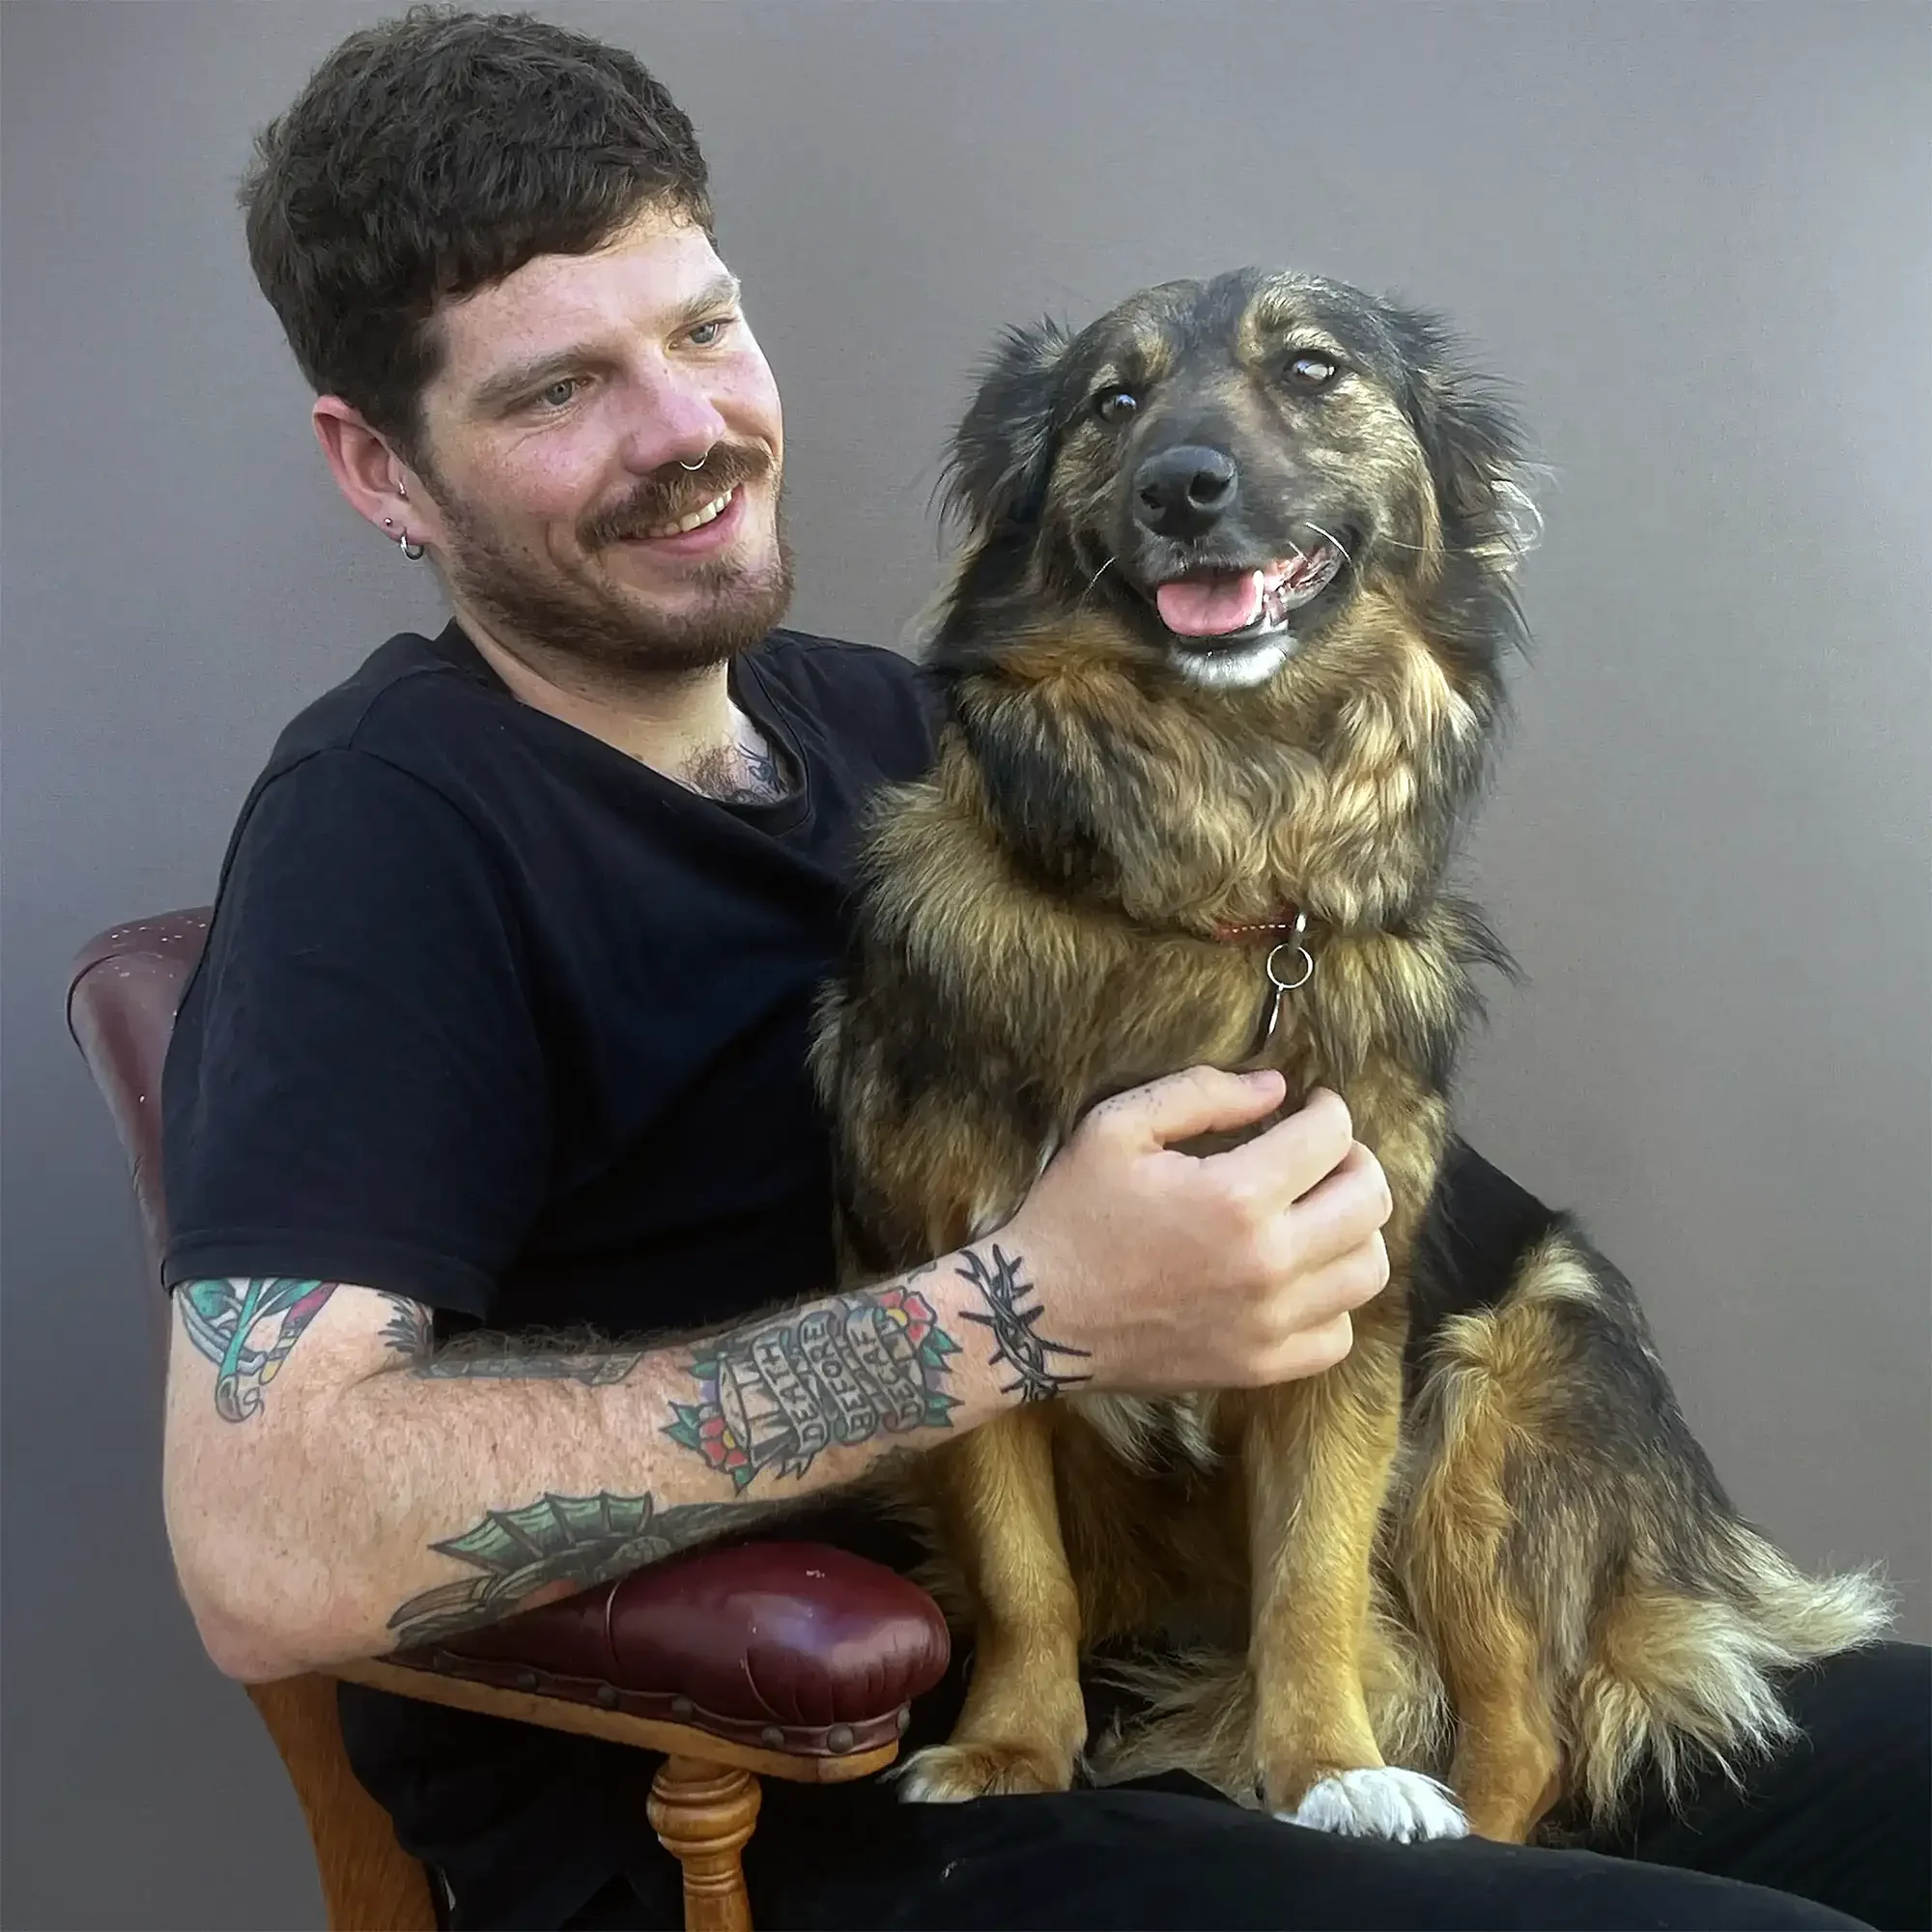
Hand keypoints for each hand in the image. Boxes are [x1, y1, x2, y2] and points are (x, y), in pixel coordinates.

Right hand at [999, 1069, 1392, 1391]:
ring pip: (1367, 1269)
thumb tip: (1277, 1088)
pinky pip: (1338, 1334)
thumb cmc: (1071, 1213)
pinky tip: (1297, 1275)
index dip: (1329, 1109)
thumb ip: (1202, 1093)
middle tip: (1324, 1155)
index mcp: (1235, 1195)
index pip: (1331, 1137)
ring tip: (1318, 1212)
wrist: (1035, 1317)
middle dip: (1355, 1161)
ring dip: (1354, 1229)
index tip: (1312, 1107)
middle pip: (1369, 1201)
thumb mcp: (1116, 1127)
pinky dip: (1332, 1299)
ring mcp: (1269, 1323)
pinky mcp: (1259, 1367)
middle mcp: (1268, 1263)